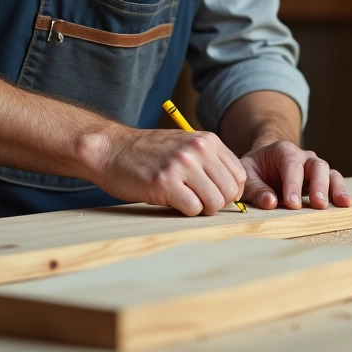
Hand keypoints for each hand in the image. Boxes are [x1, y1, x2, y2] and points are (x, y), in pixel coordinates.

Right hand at [91, 127, 246, 215]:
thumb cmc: (148, 153)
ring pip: (215, 202)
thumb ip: (209, 161)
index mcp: (207, 140)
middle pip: (230, 191)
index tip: (214, 195)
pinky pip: (193, 209)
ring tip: (185, 201)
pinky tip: (172, 201)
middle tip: (198, 202)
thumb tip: (233, 191)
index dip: (230, 191)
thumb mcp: (184, 145)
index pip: (240, 175)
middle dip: (218, 203)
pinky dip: (186, 211)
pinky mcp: (165, 182)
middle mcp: (198, 149)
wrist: (111, 149)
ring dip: (202, 209)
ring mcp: (182, 165)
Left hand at [240, 141, 351, 209]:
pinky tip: (345, 204)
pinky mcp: (321, 180)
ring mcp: (314, 167)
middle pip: (316, 166)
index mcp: (283, 150)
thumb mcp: (247, 176)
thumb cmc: (254, 170)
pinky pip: (334, 182)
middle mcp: (303, 156)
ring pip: (329, 173)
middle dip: (318, 186)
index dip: (293, 185)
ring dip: (335, 188)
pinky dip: (340, 192)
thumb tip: (270, 203)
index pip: (291, 165)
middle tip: (318, 204)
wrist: (262, 164)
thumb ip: (257, 189)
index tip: (292, 204)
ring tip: (341, 204)